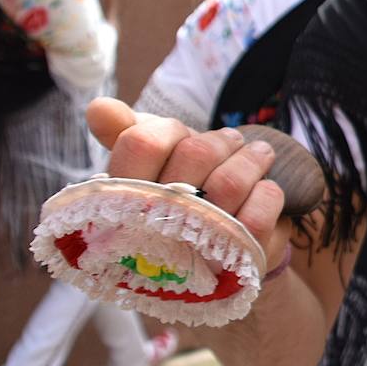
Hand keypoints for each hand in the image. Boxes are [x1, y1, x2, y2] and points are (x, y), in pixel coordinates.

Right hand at [86, 97, 291, 272]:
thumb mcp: (155, 164)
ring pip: (231, 183)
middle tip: (232, 140)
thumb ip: (129, 134)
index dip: (167, 131)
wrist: (225, 252)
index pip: (141, 144)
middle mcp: (156, 229)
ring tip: (260, 153)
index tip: (181, 133)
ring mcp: (197, 247)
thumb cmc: (183, 196)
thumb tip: (99, 107)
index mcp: (126, 200)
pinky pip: (258, 214)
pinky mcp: (239, 258)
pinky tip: (264, 189)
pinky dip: (267, 193)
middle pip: (195, 154)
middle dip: (220, 141)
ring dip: (252, 160)